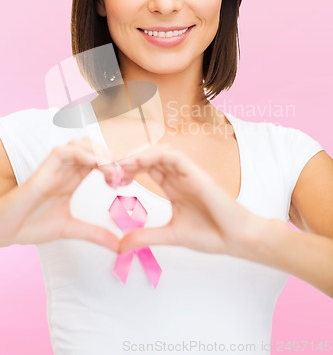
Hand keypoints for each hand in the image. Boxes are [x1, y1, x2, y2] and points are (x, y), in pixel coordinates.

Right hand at [0, 138, 120, 249]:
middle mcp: (66, 169)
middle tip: (119, 173)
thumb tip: (118, 245)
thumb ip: (96, 234)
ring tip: (109, 168)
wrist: (7, 230)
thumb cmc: (32, 225)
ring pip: (80, 144)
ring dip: (98, 152)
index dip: (114, 165)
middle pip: (93, 147)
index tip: (123, 181)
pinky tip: (94, 164)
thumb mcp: (72, 229)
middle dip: (109, 156)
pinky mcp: (45, 168)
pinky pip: (64, 151)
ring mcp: (56, 167)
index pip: (99, 160)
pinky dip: (81, 153)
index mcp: (73, 178)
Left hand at [114, 144, 265, 257]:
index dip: (127, 169)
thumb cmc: (212, 235)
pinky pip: (173, 156)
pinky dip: (154, 155)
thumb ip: (145, 237)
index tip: (109, 179)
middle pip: (149, 156)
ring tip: (118, 164)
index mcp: (173, 186)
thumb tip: (120, 245)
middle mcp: (179, 176)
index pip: (146, 168)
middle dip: (127, 159)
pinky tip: (137, 163)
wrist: (238, 240)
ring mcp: (188, 172)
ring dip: (138, 155)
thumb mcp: (170, 236)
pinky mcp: (197, 173)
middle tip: (107, 168)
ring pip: (159, 151)